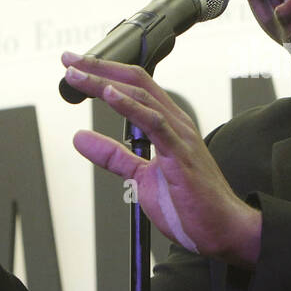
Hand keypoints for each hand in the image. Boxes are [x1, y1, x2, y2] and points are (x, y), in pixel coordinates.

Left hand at [62, 52, 260, 268]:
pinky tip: (109, 94)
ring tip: (78, 75)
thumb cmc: (191, 206)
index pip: (134, 87)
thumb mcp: (140, 178)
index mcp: (168, 125)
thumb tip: (81, 139)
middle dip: (99, 67)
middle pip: (135, 81)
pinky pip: (153, 122)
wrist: (222, 230)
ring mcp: (180, 136)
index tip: (75, 67)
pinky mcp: (180, 154)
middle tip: (69, 61)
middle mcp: (175, 123)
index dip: (104, 72)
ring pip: (140, 96)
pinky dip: (129, 105)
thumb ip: (113, 156)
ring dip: (105, 82)